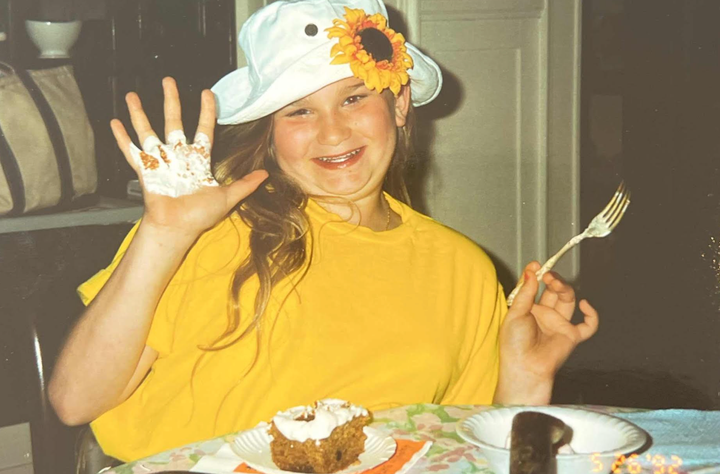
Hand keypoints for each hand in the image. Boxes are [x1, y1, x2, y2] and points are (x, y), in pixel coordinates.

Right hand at [111, 77, 267, 237]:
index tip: (207, 93)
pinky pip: (130, 151)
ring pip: (147, 131)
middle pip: (173, 121)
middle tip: (168, 80)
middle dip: (171, 101)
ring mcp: (160, 162)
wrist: (178, 228)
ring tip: (132, 95)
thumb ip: (245, 184)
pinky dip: (121, 138)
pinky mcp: (144, 170)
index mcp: (197, 160)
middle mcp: (178, 156)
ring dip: (139, 114)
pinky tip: (114, 122)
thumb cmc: (200, 215)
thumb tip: (266, 175)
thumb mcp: (228, 197)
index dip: (206, 111)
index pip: (203, 129)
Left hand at [495, 261, 598, 403]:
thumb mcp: (515, 313)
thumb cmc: (514, 344)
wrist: (524, 367)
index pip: (535, 287)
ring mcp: (559, 325)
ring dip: (564, 289)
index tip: (535, 265)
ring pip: (568, 300)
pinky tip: (584, 304)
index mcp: (529, 310)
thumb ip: (525, 292)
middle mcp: (545, 315)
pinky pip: (588, 326)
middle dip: (552, 280)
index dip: (536, 275)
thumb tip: (530, 272)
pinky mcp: (571, 336)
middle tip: (548, 274)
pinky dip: (592, 314)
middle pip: (553, 291)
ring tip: (556, 283)